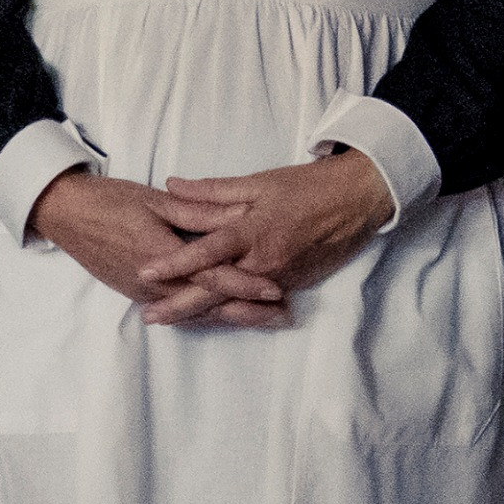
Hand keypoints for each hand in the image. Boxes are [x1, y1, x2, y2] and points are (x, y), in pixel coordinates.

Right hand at [28, 170, 291, 330]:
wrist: (64, 214)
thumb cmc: (109, 200)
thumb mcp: (155, 201)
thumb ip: (197, 212)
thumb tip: (236, 217)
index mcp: (160, 254)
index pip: (211, 275)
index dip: (245, 283)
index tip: (276, 289)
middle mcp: (153, 283)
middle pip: (209, 303)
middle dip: (247, 311)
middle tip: (283, 316)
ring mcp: (143, 293)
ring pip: (194, 312)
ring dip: (230, 317)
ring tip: (265, 320)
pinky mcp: (136, 294)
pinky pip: (177, 310)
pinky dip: (204, 315)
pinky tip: (225, 316)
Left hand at [142, 153, 394, 323]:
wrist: (358, 201)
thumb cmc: (307, 187)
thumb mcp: (259, 182)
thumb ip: (213, 190)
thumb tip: (172, 185)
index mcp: (253, 232)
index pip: (207, 253)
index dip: (174, 264)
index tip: (145, 274)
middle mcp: (265, 261)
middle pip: (215, 289)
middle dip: (180, 306)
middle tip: (148, 317)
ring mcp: (279, 277)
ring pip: (234, 301)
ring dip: (201, 313)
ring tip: (169, 321)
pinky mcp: (292, 285)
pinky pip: (255, 303)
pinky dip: (230, 311)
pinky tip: (207, 318)